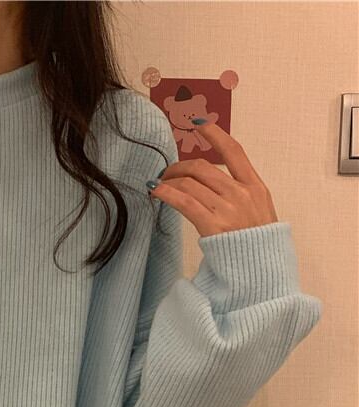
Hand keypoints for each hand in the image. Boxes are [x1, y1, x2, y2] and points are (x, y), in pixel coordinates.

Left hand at [147, 119, 278, 236]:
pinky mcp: (213, 225)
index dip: (215, 135)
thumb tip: (212, 184)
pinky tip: (155, 192)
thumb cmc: (257, 248)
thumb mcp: (259, 215)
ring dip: (168, 181)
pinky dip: (166, 193)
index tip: (198, 124)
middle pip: (203, 168)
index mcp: (256, 187)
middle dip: (178, 167)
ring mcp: (228, 208)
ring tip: (158, 186)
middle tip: (165, 174)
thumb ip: (241, 196)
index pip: (234, 152)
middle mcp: (242, 193)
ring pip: (190, 183)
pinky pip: (184, 201)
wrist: (261, 273)